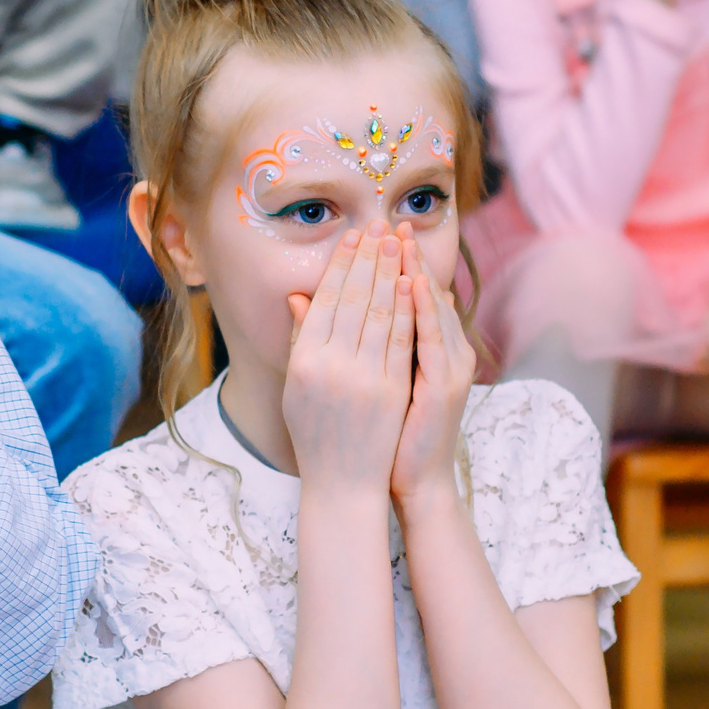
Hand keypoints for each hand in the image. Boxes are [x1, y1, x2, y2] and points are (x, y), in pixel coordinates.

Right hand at [282, 228, 415, 496]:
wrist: (342, 483)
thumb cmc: (317, 432)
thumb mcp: (299, 386)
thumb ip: (302, 339)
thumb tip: (299, 296)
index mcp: (302, 361)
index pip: (325, 300)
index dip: (341, 265)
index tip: (353, 237)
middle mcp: (327, 365)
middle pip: (351, 298)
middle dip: (367, 259)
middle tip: (378, 225)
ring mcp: (360, 378)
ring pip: (377, 313)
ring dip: (388, 273)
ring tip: (396, 242)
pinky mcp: (390, 390)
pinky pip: (399, 340)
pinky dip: (405, 309)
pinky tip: (410, 283)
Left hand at [390, 234, 475, 508]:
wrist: (416, 482)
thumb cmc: (393, 436)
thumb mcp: (378, 382)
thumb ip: (366, 345)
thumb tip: (339, 309)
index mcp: (433, 352)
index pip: (415, 299)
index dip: (400, 265)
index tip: (380, 235)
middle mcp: (449, 353)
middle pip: (427, 296)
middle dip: (408, 259)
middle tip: (393, 224)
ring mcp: (451, 368)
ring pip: (433, 310)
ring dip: (416, 273)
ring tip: (400, 242)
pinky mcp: (445, 385)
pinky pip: (433, 339)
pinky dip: (422, 311)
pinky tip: (409, 286)